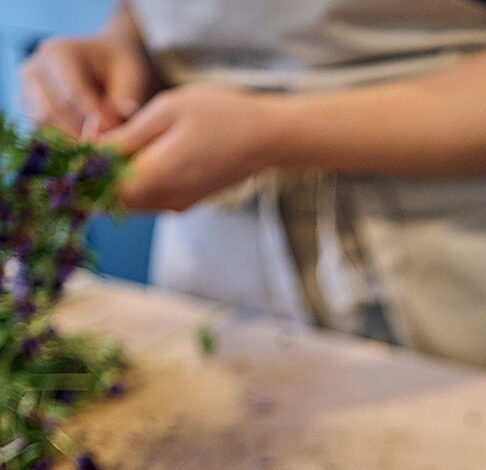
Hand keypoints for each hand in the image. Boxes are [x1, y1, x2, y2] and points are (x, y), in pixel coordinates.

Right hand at [19, 36, 150, 136]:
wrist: (106, 63)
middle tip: (110, 146)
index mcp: (59, 53)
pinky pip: (40, 133)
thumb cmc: (121, 68)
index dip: (97, 119)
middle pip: (52, 111)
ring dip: (72, 139)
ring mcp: (26, 89)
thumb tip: (105, 129)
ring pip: (43, 125)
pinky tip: (86, 143)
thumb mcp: (132, 78)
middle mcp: (34, 69)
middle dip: (83, 133)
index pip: (74, 94)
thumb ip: (123, 102)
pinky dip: (63, 142)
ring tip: (100, 143)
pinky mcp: (27, 108)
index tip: (121, 136)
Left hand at [99, 85, 285, 210]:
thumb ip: (127, 134)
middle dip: (93, 179)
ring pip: (128, 203)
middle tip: (92, 144)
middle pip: (111, 201)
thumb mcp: (168, 110)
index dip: (82, 173)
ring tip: (112, 147)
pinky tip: (137, 157)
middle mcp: (167, 199)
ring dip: (113, 181)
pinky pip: (148, 199)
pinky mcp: (186, 202)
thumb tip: (90, 149)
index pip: (100, 189)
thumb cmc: (223, 116)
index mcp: (159, 176)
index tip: (77, 146)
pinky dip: (134, 183)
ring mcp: (178, 204)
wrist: (270, 139)